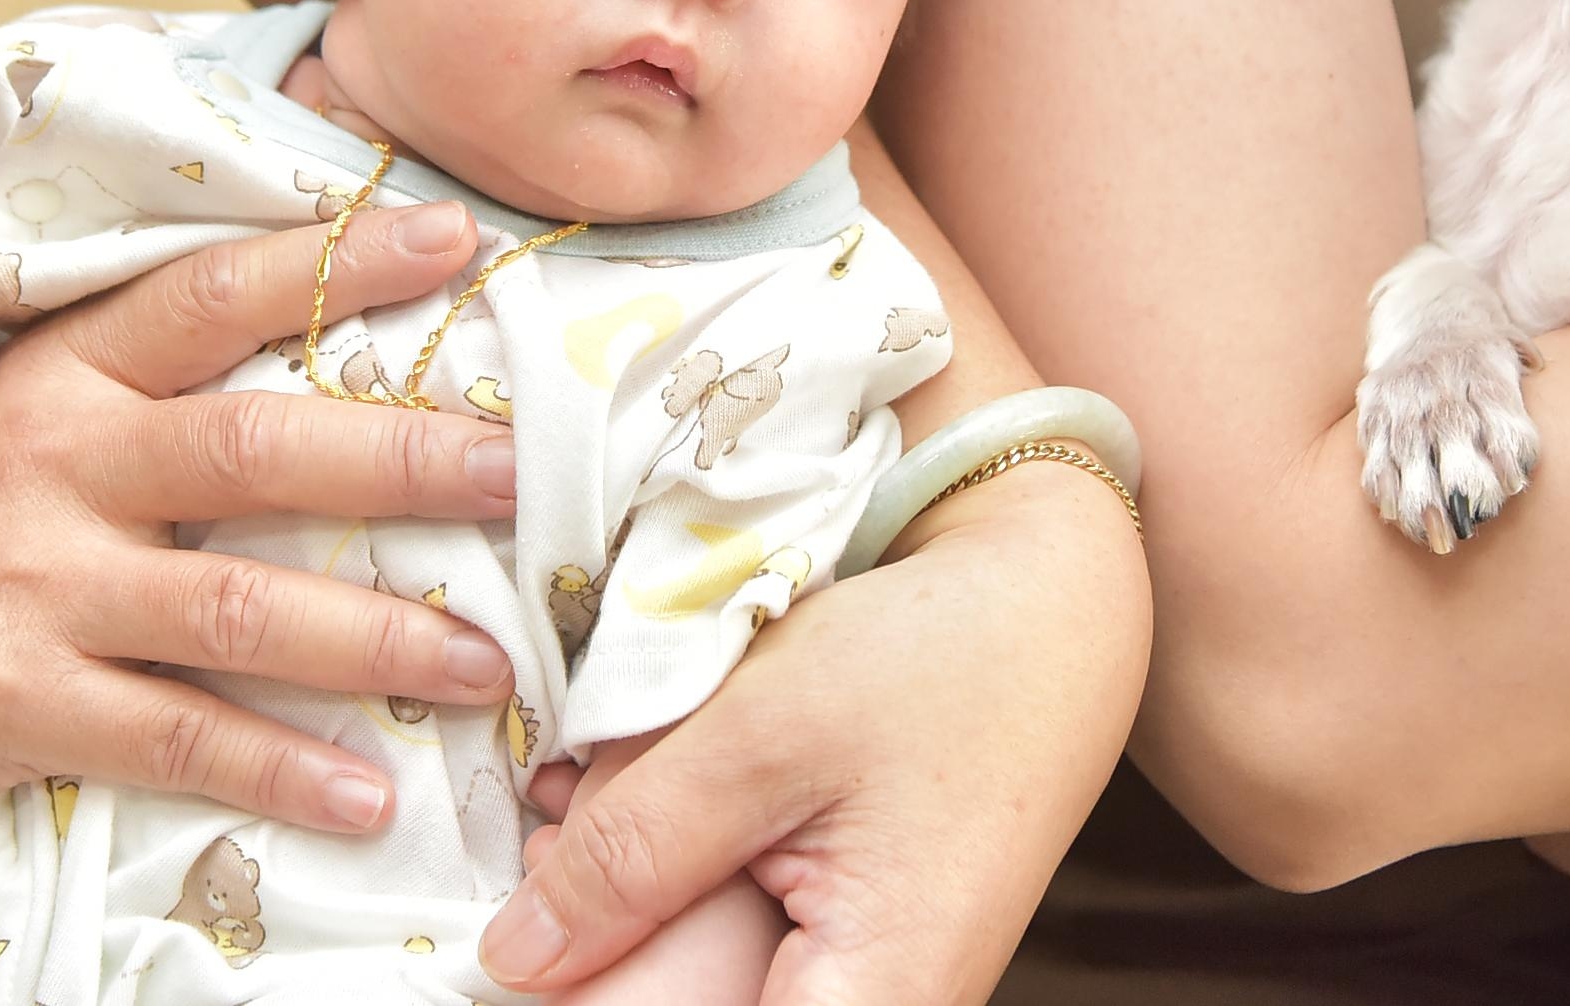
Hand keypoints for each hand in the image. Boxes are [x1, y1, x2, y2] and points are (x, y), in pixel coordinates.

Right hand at [0, 202, 526, 843]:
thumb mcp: (33, 413)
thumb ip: (164, 379)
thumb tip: (351, 337)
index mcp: (70, 376)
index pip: (215, 296)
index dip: (337, 262)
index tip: (456, 239)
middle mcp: (60, 468)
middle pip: (257, 452)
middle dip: (402, 460)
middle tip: (516, 473)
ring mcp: (40, 588)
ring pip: (241, 609)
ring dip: (378, 639)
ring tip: (486, 665)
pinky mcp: (23, 702)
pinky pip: (179, 737)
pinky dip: (282, 768)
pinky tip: (369, 791)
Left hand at [475, 462, 1150, 1003]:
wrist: (1053, 604)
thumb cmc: (939, 657)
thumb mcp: (762, 735)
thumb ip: (634, 852)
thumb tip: (516, 958)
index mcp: (873, 1003)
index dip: (602, 998)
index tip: (534, 940)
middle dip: (601, 952)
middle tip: (550, 841)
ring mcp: (865, 987)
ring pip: (702, 987)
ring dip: (630, 912)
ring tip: (592, 805)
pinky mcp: (850, 947)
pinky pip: (734, 951)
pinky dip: (668, 887)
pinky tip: (636, 810)